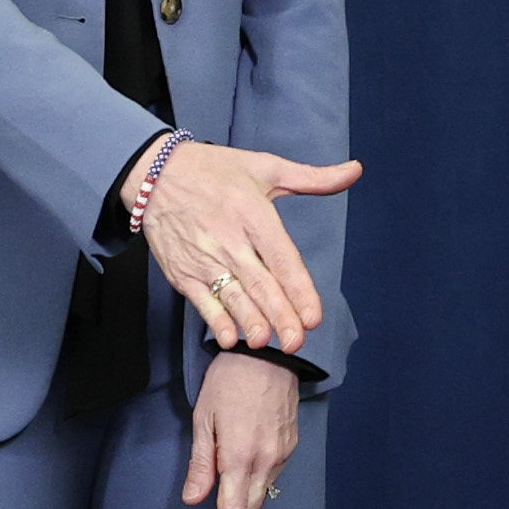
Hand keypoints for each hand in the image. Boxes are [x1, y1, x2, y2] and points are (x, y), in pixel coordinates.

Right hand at [139, 138, 360, 355]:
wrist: (153, 172)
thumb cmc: (214, 169)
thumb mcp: (265, 166)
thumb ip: (313, 177)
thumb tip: (355, 170)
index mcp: (253, 213)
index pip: (281, 258)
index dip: (298, 289)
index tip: (313, 317)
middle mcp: (229, 238)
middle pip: (259, 283)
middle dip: (279, 315)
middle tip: (296, 342)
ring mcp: (203, 257)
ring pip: (232, 295)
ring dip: (249, 321)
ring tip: (266, 341)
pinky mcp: (182, 271)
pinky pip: (201, 300)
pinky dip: (215, 320)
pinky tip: (229, 337)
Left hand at [181, 350, 304, 508]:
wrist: (268, 353)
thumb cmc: (229, 380)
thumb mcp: (204, 419)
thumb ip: (201, 463)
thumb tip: (194, 500)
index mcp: (240, 457)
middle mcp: (266, 462)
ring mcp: (282, 455)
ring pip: (262, 500)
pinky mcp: (290, 447)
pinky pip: (271, 482)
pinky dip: (256, 500)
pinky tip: (247, 507)